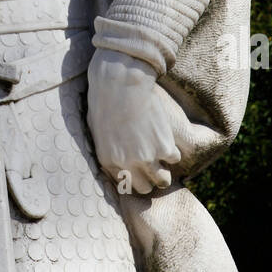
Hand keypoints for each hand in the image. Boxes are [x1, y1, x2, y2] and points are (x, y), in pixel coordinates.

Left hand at [87, 48, 180, 193]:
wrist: (121, 83)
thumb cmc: (105, 100)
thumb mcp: (97, 129)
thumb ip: (106, 149)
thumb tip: (116, 160)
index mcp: (108, 161)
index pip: (125, 185)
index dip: (134, 178)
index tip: (139, 170)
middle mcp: (127, 165)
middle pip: (144, 188)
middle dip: (149, 178)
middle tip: (153, 164)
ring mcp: (147, 158)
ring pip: (163, 180)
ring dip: (164, 170)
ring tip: (163, 156)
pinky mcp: (164, 147)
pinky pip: (175, 158)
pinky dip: (173, 149)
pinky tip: (166, 136)